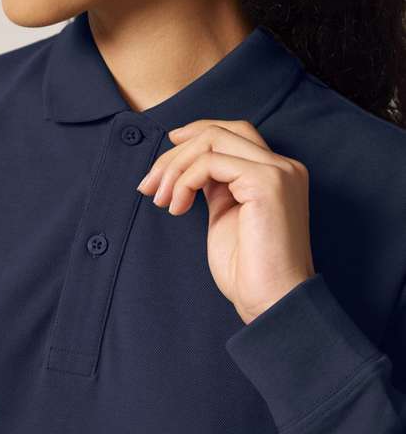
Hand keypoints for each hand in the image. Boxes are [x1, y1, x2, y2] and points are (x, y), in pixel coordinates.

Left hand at [136, 119, 315, 323]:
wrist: (270, 301)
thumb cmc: (247, 270)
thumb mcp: (226, 215)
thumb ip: (215, 186)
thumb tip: (188, 167)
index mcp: (275, 174)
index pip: (232, 133)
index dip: (194, 134)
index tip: (165, 153)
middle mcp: (283, 166)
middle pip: (219, 132)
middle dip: (176, 153)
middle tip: (150, 185)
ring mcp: (278, 172)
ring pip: (212, 140)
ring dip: (175, 167)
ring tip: (161, 200)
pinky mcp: (266, 183)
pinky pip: (210, 163)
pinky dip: (184, 181)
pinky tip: (177, 207)